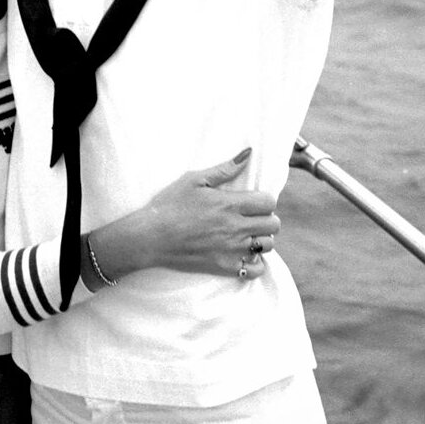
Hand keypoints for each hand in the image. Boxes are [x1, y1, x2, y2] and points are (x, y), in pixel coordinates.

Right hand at [106, 148, 280, 279]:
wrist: (151, 236)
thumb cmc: (170, 204)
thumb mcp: (194, 179)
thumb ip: (224, 169)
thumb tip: (248, 154)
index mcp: (230, 203)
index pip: (269, 202)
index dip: (264, 200)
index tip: (253, 202)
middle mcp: (236, 227)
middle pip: (273, 224)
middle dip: (266, 218)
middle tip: (251, 218)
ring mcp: (232, 249)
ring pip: (267, 245)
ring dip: (261, 239)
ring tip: (246, 235)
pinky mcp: (225, 266)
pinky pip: (255, 270)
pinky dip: (254, 263)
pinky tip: (244, 255)